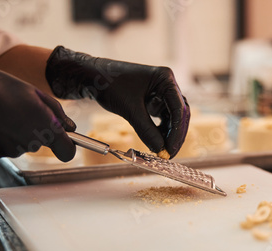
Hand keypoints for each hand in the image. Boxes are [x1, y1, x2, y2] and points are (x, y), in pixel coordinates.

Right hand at [0, 63, 75, 161]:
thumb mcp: (34, 92)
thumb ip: (57, 112)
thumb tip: (70, 127)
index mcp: (45, 127)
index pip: (67, 152)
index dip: (67, 146)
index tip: (64, 140)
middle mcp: (30, 143)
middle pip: (42, 143)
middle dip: (37, 129)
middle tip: (22, 110)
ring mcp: (11, 150)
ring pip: (23, 144)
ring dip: (18, 132)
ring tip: (4, 113)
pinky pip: (6, 146)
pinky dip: (3, 136)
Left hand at [45, 46, 189, 157]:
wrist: (92, 76)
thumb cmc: (109, 84)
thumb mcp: (129, 109)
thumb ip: (146, 130)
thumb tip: (159, 149)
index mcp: (165, 78)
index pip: (178, 109)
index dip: (177, 132)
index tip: (171, 149)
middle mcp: (166, 84)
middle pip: (179, 113)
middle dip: (175, 135)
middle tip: (170, 153)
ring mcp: (161, 91)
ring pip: (172, 117)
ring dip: (169, 134)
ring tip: (163, 150)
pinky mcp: (153, 99)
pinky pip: (163, 117)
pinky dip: (161, 130)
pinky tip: (157, 141)